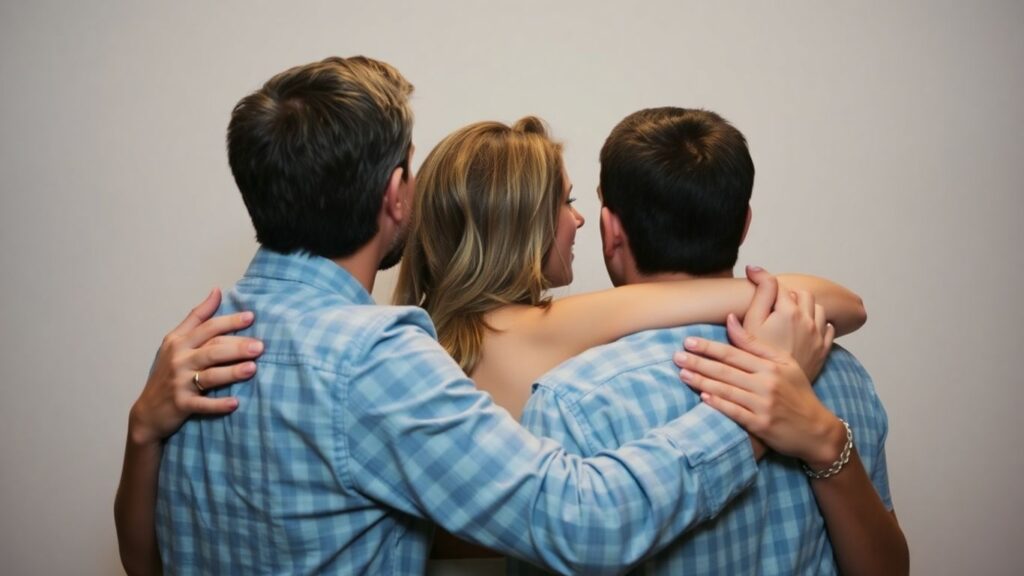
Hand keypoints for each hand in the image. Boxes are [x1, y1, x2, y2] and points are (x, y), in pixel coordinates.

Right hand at [128, 288, 262, 445]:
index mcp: (178, 342)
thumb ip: (197, 317)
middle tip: (260, 347)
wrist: (148, 411)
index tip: (251, 317)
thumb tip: (217, 291)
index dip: (229, 321)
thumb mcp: (176, 341)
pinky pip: (203, 404)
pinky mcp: (182, 405)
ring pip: (210, 375)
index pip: (208, 327)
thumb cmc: (168, 371)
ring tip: (253, 369)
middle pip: (212, 350)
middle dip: (237, 347)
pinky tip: (235, 403)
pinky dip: (218, 405)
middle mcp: (179, 360)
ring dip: (232, 372)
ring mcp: (179, 383)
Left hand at [674, 316, 844, 466]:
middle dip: (699, 362)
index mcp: (771, 366)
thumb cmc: (798, 392)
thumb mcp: (784, 363)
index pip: (734, 353)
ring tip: (682, 374)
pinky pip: (734, 412)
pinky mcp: (761, 425)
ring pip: (727, 390)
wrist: (816, 429)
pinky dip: (718, 404)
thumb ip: (756, 343)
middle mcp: (767, 384)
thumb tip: (730, 319)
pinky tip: (702, 397)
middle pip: (726, 370)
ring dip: (702, 381)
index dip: (709, 347)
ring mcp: (763, 405)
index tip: (689, 341)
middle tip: (676, 356)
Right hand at [742, 265, 834, 379]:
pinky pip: (828, 328)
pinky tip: (806, 328)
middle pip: (802, 293)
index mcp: (789, 311)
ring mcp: (818, 335)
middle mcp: (808, 320)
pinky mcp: (823, 350)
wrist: (777, 388)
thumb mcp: (752, 323)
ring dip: (805, 307)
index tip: (751, 273)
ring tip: (790, 314)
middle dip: (788, 294)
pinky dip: (818, 324)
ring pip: (818, 309)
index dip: (761, 276)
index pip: (777, 284)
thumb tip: (755, 271)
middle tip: (773, 302)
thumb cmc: (760, 357)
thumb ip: (758, 294)